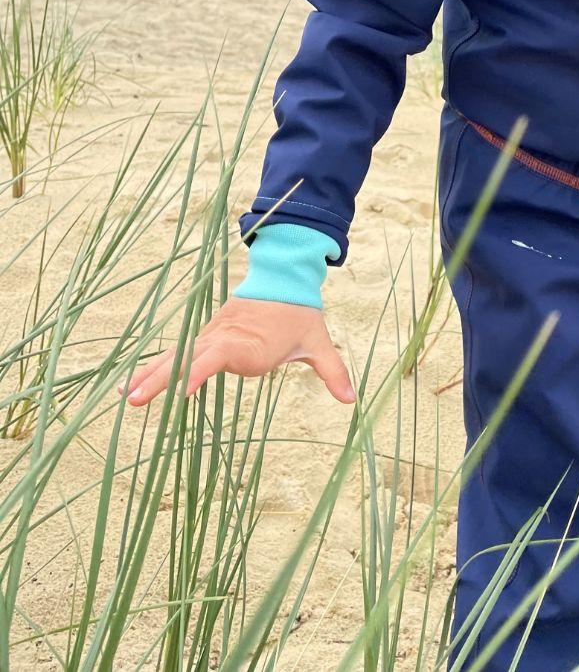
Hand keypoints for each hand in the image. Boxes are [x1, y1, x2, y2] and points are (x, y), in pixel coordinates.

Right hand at [116, 296, 356, 406]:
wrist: (283, 280)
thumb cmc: (299, 315)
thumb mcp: (317, 342)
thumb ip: (332, 370)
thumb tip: (352, 400)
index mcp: (248, 341)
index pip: (219, 355)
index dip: (200, 369)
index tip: (181, 390)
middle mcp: (223, 338)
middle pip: (187, 358)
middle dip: (160, 378)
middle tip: (132, 400)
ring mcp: (210, 336)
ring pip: (176, 356)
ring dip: (150, 375)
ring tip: (123, 397)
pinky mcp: (205, 338)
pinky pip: (177, 354)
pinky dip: (156, 368)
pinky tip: (133, 384)